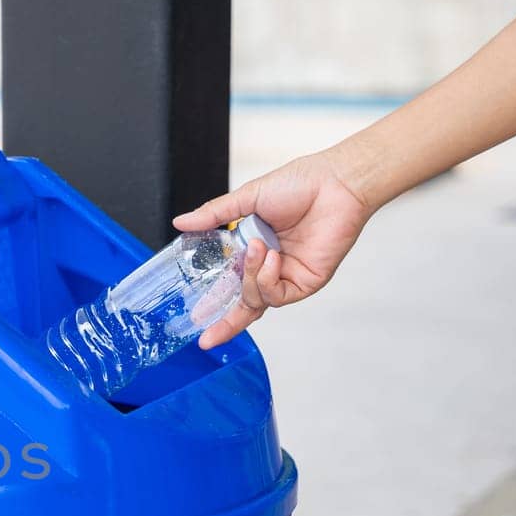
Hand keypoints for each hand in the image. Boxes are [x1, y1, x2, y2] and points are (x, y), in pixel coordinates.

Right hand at [173, 147, 376, 348]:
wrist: (334, 184)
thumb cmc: (299, 184)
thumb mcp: (246, 199)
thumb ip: (213, 215)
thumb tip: (180, 222)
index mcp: (251, 250)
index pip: (230, 284)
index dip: (213, 303)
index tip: (196, 317)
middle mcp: (268, 267)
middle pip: (243, 305)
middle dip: (224, 322)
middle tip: (205, 330)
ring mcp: (286, 276)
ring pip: (256, 299)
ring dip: (250, 276)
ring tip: (257, 248)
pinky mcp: (306, 282)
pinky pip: (277, 295)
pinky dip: (268, 279)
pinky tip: (272, 257)